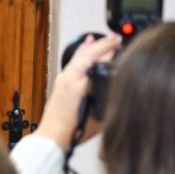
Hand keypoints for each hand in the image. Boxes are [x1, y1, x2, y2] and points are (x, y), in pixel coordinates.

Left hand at [35, 33, 119, 149]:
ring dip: (93, 45)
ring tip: (104, 37)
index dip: (111, 53)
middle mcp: (70, 78)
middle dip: (104, 44)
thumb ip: (108, 100)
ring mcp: (64, 78)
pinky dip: (82, 50)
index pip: (98, 62)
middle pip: (89, 54)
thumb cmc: (73, 132)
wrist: (52, 136)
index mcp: (79, 86)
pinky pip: (73, 59)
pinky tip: (86, 44)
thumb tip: (118, 88)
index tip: (122, 46)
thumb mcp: (99, 119)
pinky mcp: (61, 80)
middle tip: (117, 38)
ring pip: (80, 54)